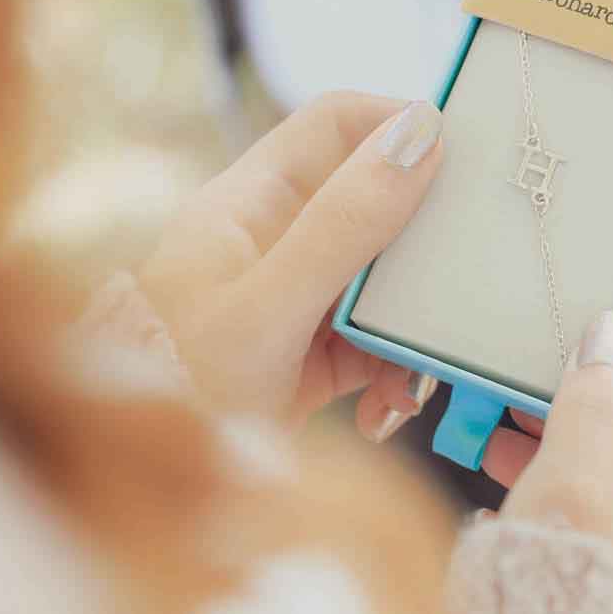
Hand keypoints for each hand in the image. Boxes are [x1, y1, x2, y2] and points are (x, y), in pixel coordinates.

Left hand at [138, 94, 442, 437]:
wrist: (150, 490)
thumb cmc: (177, 386)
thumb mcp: (267, 304)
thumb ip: (344, 223)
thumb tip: (419, 135)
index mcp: (253, 202)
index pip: (336, 125)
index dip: (397, 124)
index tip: (462, 152)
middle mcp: (278, 240)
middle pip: (376, 204)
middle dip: (421, 249)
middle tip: (457, 279)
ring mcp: (297, 297)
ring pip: (386, 281)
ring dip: (411, 327)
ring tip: (412, 378)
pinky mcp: (313, 354)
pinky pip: (377, 343)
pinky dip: (394, 373)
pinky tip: (386, 411)